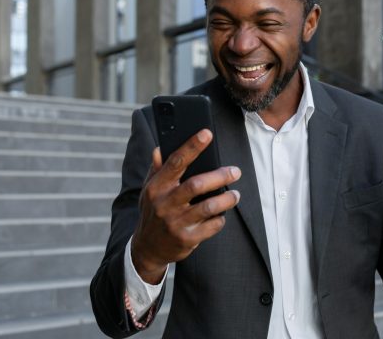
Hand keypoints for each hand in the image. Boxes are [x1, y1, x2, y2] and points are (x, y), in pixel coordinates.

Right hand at [131, 129, 241, 283]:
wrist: (147, 248)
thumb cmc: (153, 211)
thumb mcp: (149, 190)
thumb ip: (156, 169)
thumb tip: (158, 148)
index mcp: (157, 187)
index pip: (175, 162)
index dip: (192, 146)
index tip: (206, 134)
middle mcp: (165, 204)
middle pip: (197, 185)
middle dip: (220, 176)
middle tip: (235, 171)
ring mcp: (176, 223)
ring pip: (208, 207)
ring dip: (227, 199)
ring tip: (235, 194)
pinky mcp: (186, 239)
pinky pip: (211, 226)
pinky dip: (220, 218)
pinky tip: (222, 214)